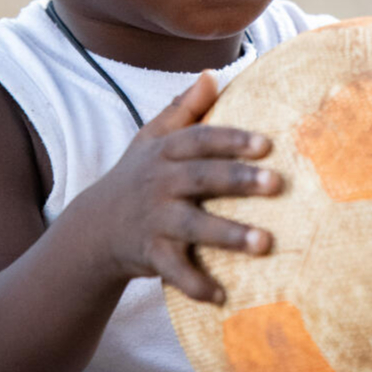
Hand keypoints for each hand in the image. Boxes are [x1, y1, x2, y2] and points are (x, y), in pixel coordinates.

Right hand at [98, 71, 280, 303]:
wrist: (95, 228)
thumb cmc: (137, 175)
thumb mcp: (151, 138)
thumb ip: (183, 107)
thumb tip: (211, 75)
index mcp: (166, 152)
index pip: (201, 139)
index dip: (232, 139)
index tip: (266, 143)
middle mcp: (160, 183)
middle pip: (202, 177)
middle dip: (238, 180)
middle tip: (277, 184)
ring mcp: (154, 220)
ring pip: (192, 227)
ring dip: (228, 235)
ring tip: (265, 243)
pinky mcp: (150, 254)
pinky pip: (174, 271)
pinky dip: (196, 285)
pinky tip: (224, 296)